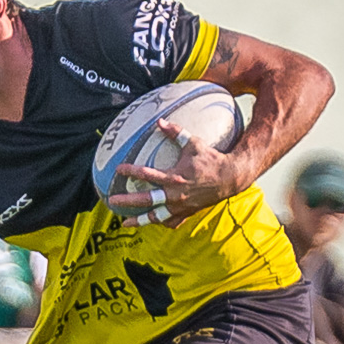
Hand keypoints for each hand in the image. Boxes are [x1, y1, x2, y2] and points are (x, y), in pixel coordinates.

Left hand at [107, 120, 240, 228]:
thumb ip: (176, 132)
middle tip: (112, 201)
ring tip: (125, 222)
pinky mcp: (188, 213)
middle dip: (128, 201)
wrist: (230, 178)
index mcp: (175, 177)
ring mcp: (181, 207)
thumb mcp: (194, 143)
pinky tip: (151, 222)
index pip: (148, 174)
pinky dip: (161, 223)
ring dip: (140, 221)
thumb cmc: (211, 159)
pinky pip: (171, 222)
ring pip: (157, 217)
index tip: (118, 169)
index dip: (131, 171)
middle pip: (147, 200)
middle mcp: (176, 195)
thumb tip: (159, 120)